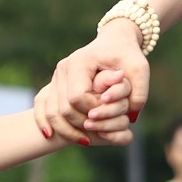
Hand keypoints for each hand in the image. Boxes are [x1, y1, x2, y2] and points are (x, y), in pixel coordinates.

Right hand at [42, 24, 148, 144]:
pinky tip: (50, 136)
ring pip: (52, 111)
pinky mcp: (54, 84)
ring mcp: (56, 76)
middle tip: (101, 132)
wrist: (114, 41)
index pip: (78, 97)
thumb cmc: (127, 55)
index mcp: (80, 62)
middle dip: (81, 124)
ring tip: (86, 141)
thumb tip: (130, 119)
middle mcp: (63, 68)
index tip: (109, 113)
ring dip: (66, 129)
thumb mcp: (140, 69)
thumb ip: (139, 93)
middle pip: (63, 108)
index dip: (93, 111)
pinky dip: (45, 123)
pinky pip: (42, 107)